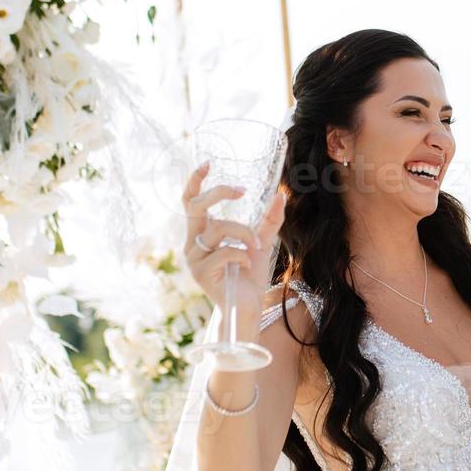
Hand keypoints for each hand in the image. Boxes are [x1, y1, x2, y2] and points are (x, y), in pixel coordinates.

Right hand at [182, 162, 286, 318]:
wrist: (248, 307)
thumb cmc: (249, 275)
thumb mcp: (262, 242)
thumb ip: (269, 220)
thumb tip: (280, 194)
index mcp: (202, 234)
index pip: (190, 202)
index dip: (195, 181)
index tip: (207, 163)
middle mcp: (192, 243)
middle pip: (197, 207)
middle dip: (219, 193)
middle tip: (242, 191)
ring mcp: (194, 259)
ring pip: (217, 228)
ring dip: (243, 232)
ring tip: (256, 246)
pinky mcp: (201, 273)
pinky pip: (225, 251)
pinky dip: (242, 253)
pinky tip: (246, 264)